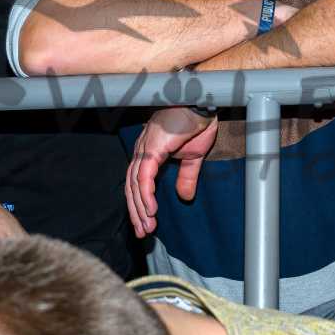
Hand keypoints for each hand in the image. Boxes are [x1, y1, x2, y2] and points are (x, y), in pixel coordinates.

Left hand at [125, 106, 218, 236]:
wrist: (202, 102)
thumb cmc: (197, 122)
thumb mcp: (194, 157)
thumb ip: (186, 176)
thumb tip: (184, 198)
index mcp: (149, 152)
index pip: (138, 182)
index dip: (139, 204)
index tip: (145, 224)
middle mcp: (142, 150)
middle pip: (132, 186)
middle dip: (136, 212)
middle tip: (143, 232)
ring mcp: (145, 148)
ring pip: (135, 184)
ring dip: (140, 208)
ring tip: (147, 227)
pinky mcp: (152, 147)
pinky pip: (144, 176)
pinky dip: (146, 195)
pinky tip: (151, 210)